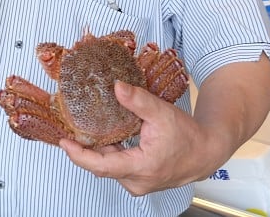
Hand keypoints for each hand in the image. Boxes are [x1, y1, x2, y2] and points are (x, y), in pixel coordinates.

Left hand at [59, 81, 224, 195]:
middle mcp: (136, 181)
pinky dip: (108, 152)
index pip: (100, 166)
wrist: (205, 152)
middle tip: (70, 130)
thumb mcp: (162, 113)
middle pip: (100, 166)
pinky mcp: (138, 180)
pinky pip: (116, 167)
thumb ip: (138, 100)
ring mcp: (137, 183)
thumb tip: (116, 87)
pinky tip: (104, 137)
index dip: (79, 155)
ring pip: (108, 167)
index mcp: (141, 167)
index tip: (64, 142)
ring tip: (83, 131)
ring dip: (96, 150)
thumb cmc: (188, 136)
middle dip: (84, 149)